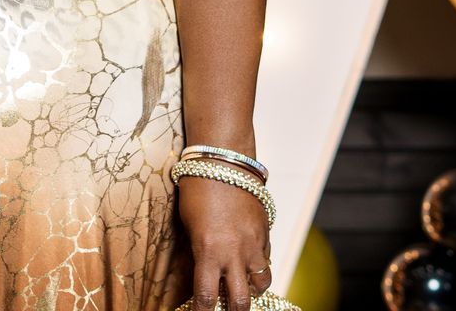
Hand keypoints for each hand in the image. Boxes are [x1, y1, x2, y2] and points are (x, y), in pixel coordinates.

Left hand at [179, 177, 272, 310]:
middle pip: (240, 301)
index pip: (206, 298)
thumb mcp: (188, 224)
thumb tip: (198, 274)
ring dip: (251, 288)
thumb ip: (196, 253)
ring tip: (242, 286)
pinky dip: (259, 264)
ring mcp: (253, 244)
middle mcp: (234, 253)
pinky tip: (249, 259)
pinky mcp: (266, 233)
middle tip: (226, 310)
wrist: (224, 160)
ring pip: (262, 283)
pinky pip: (266, 259)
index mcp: (208, 252)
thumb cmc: (197, 189)